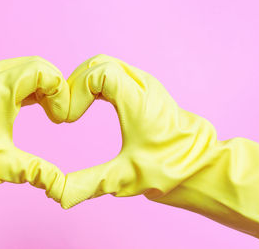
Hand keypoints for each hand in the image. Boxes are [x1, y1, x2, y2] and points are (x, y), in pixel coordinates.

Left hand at [0, 56, 68, 247]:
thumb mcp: (4, 167)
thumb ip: (40, 171)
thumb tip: (64, 185)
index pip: (44, 71)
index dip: (61, 92)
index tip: (61, 120)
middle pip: (38, 66)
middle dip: (56, 87)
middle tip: (59, 116)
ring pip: (26, 70)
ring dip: (44, 87)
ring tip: (50, 113)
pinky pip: (15, 79)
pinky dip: (31, 89)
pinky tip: (37, 108)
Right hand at [56, 54, 258, 241]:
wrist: (200, 164)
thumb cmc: (170, 169)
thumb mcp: (125, 178)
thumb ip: (88, 184)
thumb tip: (57, 196)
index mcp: (137, 99)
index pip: (98, 73)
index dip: (76, 91)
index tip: (69, 118)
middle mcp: (142, 84)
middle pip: (98, 64)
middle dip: (75, 84)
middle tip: (67, 112)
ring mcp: (145, 84)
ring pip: (106, 65)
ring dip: (84, 82)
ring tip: (75, 108)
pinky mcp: (145, 90)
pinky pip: (114, 73)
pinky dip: (96, 83)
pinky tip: (89, 104)